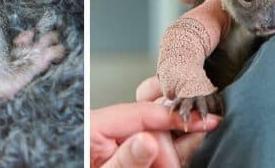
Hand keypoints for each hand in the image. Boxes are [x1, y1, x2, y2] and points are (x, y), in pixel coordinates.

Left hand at [91, 89, 219, 167]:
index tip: (204, 122)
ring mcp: (105, 139)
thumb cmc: (70, 165)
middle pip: (148, 127)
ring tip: (164, 166)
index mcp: (92, 125)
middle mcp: (99, 128)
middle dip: (165, 152)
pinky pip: (138, 149)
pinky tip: (157, 165)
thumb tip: (149, 141)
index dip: (175, 117)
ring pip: (147, 140)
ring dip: (160, 158)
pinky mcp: (111, 151)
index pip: (142, 112)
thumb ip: (125, 160)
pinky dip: (150, 160)